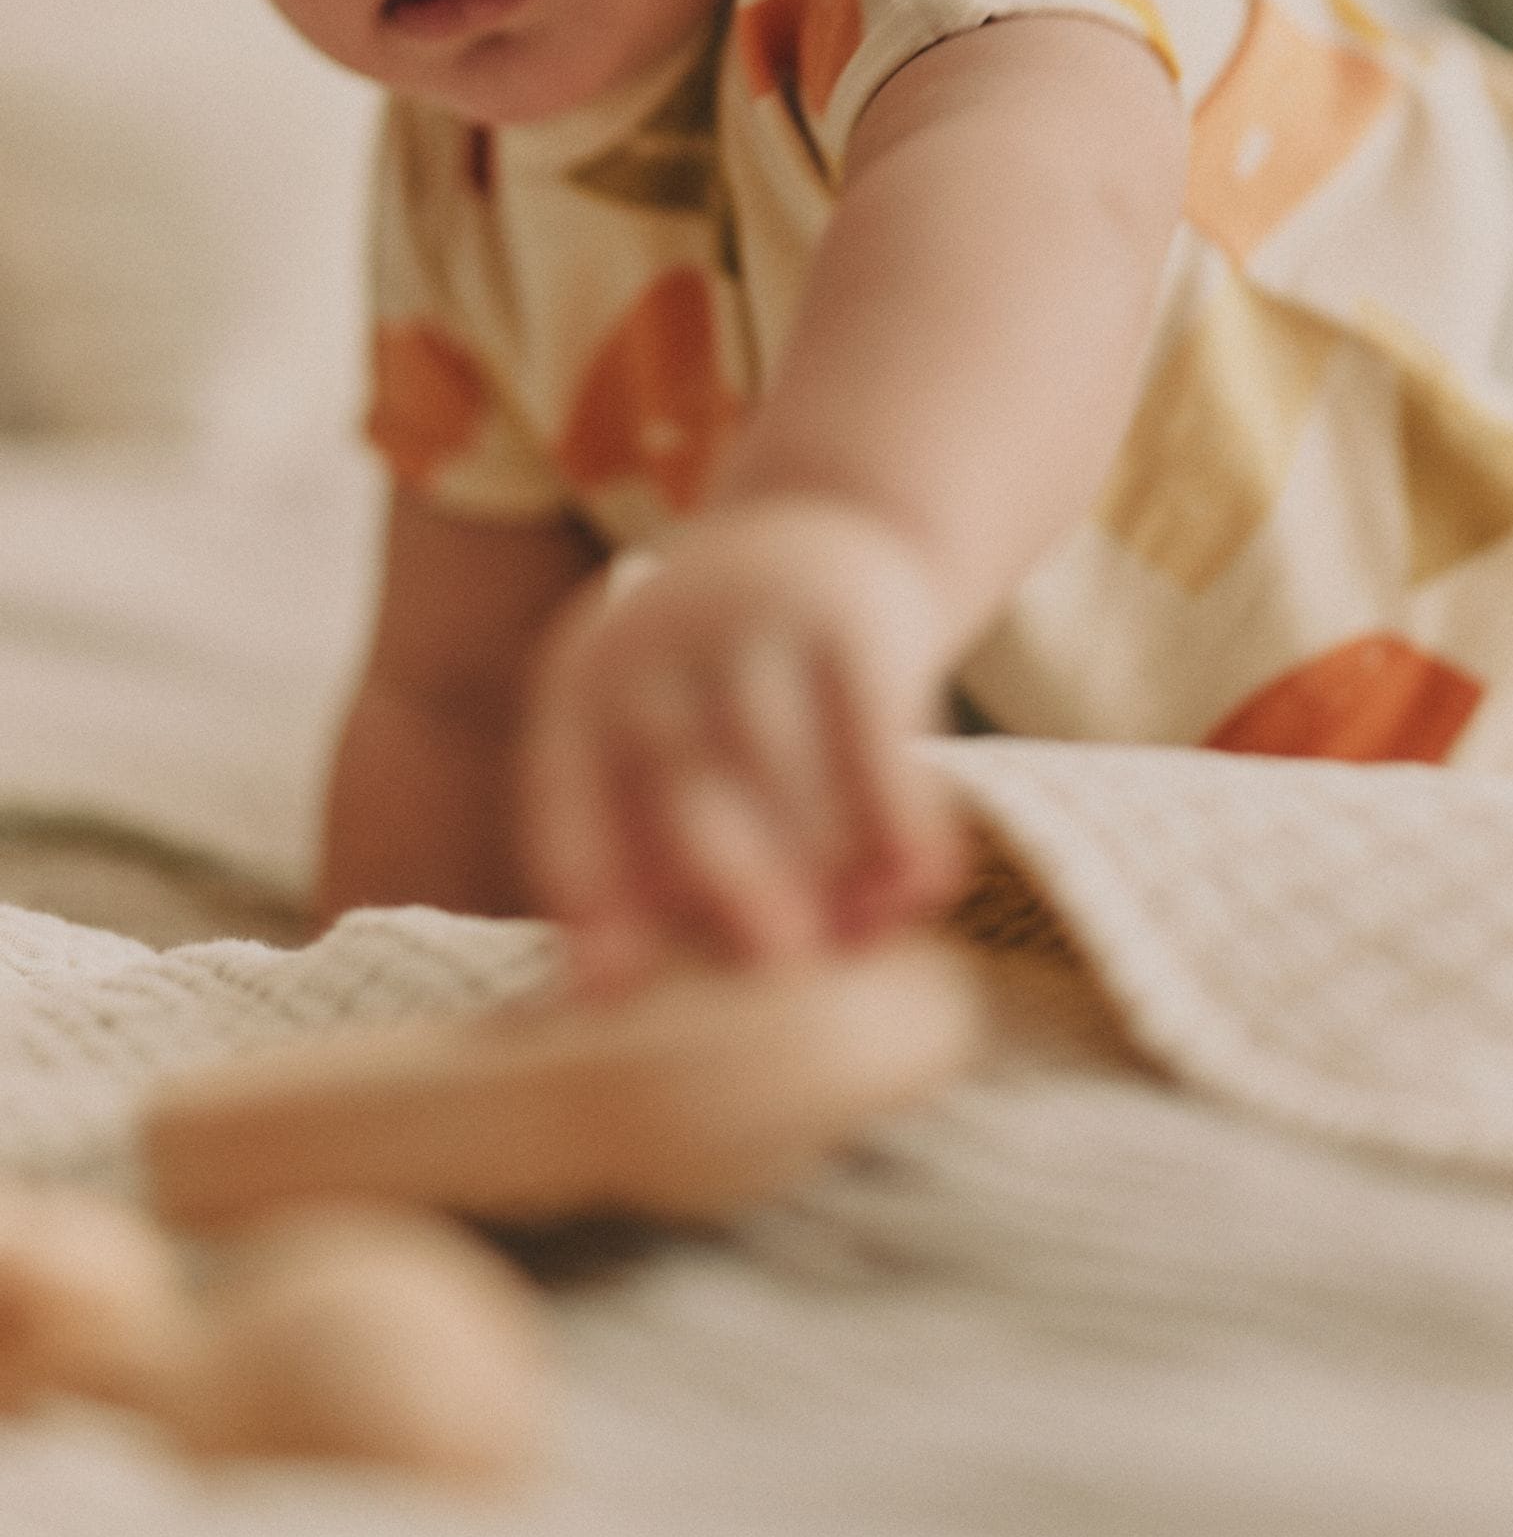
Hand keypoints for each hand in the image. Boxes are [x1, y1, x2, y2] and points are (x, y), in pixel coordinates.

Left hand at [518, 498, 968, 992]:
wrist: (822, 528)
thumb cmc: (726, 687)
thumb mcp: (653, 728)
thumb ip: (641, 841)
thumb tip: (622, 1009)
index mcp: (578, 694)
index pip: (565, 808)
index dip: (589, 905)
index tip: (613, 998)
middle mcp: (649, 649)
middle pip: (682, 784)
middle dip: (731, 884)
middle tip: (780, 968)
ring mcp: (750, 621)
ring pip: (784, 770)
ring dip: (830, 868)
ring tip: (863, 943)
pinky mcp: (848, 618)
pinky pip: (876, 737)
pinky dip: (902, 822)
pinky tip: (923, 890)